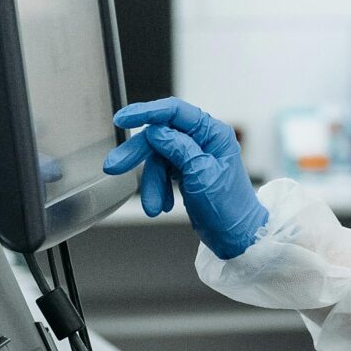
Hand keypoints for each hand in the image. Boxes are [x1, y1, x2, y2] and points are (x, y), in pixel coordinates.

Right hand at [104, 98, 268, 258]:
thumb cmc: (229, 209)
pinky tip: (161, 204)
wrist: (237, 238)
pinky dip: (158, 188)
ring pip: (157, 158)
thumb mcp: (201, 176)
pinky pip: (162, 172)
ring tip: (152, 206)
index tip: (122, 118)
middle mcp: (204, 140)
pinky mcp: (186, 171)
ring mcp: (193, 156)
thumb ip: (178, 149)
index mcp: (214, 134)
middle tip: (113, 166)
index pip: (175, 112)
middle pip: (160, 136)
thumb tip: (156, 130)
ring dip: (151, 183)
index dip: (146, 112)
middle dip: (138, 154)